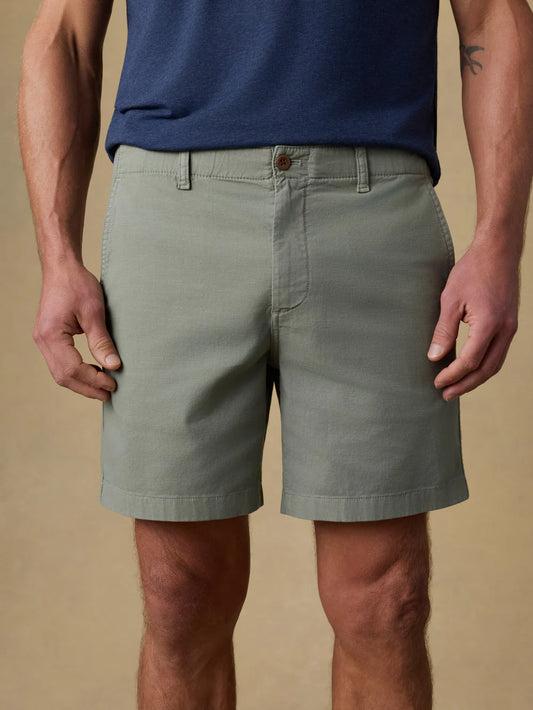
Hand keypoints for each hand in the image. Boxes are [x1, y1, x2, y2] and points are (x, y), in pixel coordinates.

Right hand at [32, 260, 120, 400]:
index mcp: (51, 335)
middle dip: (87, 387)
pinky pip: (60, 363)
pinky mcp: (49, 338)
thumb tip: (114, 366)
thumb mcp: (94, 312)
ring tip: (104, 387)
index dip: (94, 380)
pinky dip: (77, 371)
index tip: (114, 384)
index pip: (72, 369)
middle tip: (110, 394)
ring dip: (82, 382)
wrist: (62, 267)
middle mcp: (42, 340)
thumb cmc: (77, 284)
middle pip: (63, 376)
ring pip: (60, 373)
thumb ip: (102, 341)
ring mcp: (43, 340)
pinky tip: (94, 371)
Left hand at [427, 239, 519, 400]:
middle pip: (486, 370)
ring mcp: (510, 327)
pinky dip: (484, 365)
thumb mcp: (450, 299)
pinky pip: (499, 352)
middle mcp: (504, 330)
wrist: (499, 250)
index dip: (452, 375)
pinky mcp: (510, 323)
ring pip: (495, 363)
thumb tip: (434, 357)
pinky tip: (470, 368)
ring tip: (456, 386)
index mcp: (489, 324)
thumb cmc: (472, 270)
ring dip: (476, 378)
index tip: (436, 382)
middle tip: (446, 394)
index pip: (469, 361)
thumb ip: (443, 331)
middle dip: (465, 385)